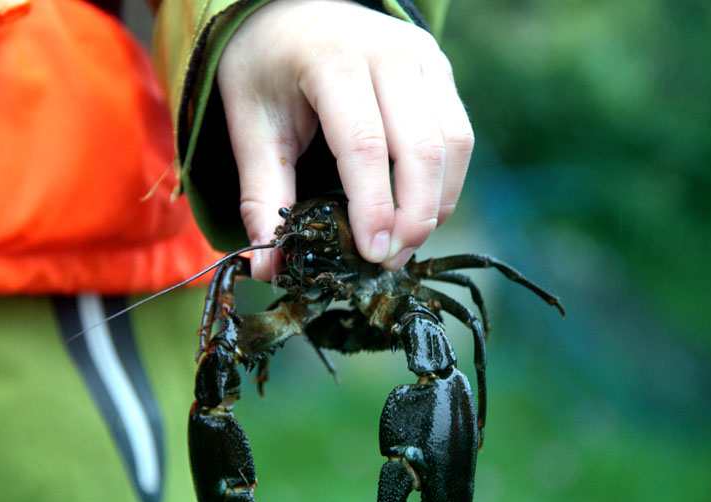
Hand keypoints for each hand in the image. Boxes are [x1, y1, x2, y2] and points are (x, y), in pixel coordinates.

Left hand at [217, 0, 473, 278]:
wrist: (294, 11)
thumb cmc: (268, 68)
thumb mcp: (251, 125)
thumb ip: (262, 195)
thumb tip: (268, 268)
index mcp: (332, 59)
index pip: (365, 144)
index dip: (374, 207)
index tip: (371, 254)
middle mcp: (389, 52)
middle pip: (421, 148)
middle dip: (413, 215)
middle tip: (389, 259)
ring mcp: (423, 57)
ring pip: (452, 144)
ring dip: (435, 203)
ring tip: (404, 242)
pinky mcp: (439, 69)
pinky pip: (458, 136)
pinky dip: (445, 182)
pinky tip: (419, 210)